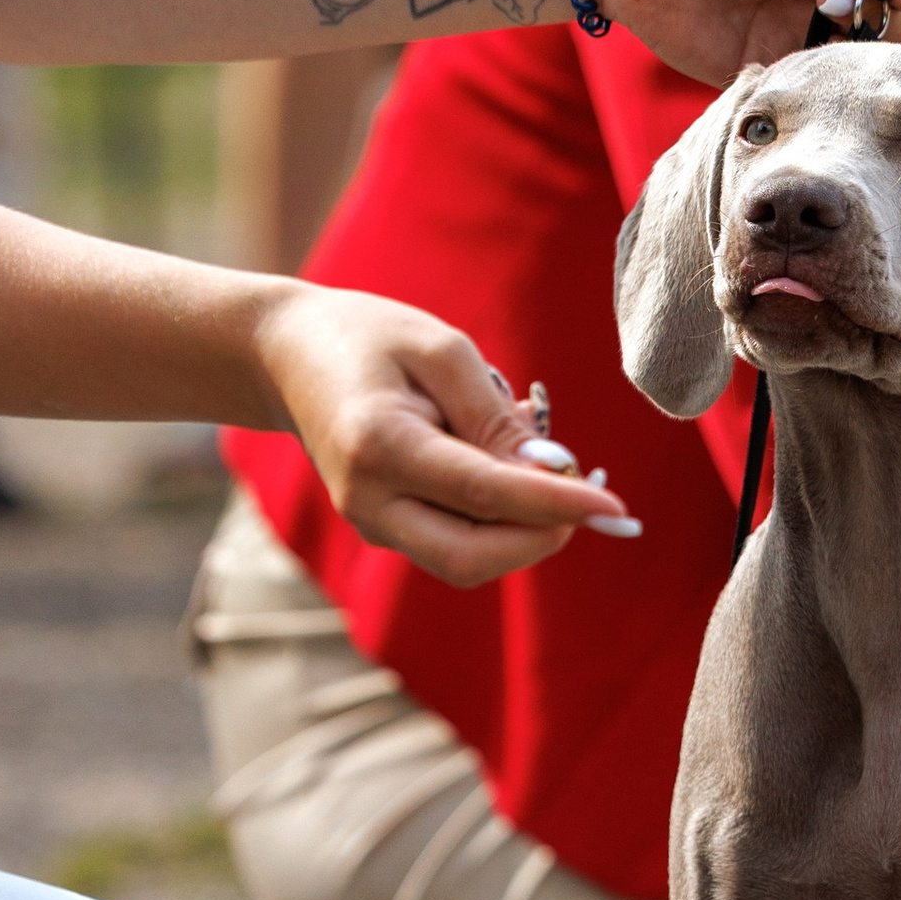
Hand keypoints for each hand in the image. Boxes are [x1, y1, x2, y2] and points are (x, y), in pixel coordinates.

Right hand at [253, 282, 639, 587]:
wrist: (286, 356)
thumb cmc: (368, 337)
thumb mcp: (440, 349)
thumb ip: (496, 415)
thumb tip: (556, 473)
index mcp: (379, 444)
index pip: (484, 493)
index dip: (556, 503)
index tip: (614, 504)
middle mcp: (368, 500)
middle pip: (471, 557)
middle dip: (542, 535)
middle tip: (587, 490)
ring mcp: (370, 522)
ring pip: (466, 562)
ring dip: (524, 531)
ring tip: (551, 469)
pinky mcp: (382, 527)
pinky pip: (453, 544)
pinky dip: (498, 523)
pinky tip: (514, 473)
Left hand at [589, 0, 900, 85]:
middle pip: (874, 25)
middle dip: (884, 23)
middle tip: (861, 9)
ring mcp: (780, 34)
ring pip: (840, 61)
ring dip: (852, 56)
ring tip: (834, 31)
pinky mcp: (748, 68)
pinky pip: (794, 87)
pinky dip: (812, 85)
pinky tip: (812, 72)